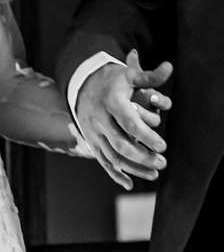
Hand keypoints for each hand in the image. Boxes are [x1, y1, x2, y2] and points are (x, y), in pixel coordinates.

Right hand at [76, 50, 171, 189]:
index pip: (129, 124)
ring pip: (113, 157)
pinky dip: (115, 175)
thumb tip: (170, 67)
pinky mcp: (91, 142)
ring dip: (134, 168)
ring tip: (154, 173)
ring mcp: (94, 133)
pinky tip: (130, 184)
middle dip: (143, 157)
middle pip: (121, 145)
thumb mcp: (129, 75)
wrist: (82, 85)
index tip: (162, 145)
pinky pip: (103, 161)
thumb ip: (150, 76)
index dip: (146, 136)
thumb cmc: (112, 81)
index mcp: (111, 103)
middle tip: (162, 162)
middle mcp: (100, 120)